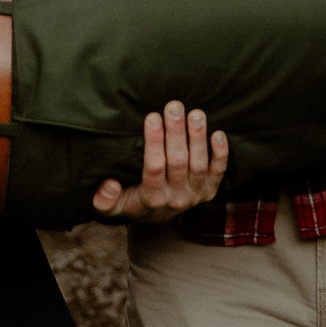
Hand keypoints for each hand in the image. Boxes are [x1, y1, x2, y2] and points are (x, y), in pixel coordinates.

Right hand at [92, 102, 228, 222]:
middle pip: (178, 161)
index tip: (152, 117)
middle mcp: (176, 198)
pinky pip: (218, 172)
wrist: (158, 220)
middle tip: (174, 106)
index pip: (154, 168)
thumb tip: (109, 185)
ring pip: (199, 164)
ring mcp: (195, 195)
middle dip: (176, 132)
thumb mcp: (112, 207)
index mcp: (151, 198)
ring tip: (196, 113)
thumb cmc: (132, 202)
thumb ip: (104, 200)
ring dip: (198, 137)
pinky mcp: (210, 191)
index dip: (154, 142)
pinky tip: (219, 133)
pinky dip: (221, 154)